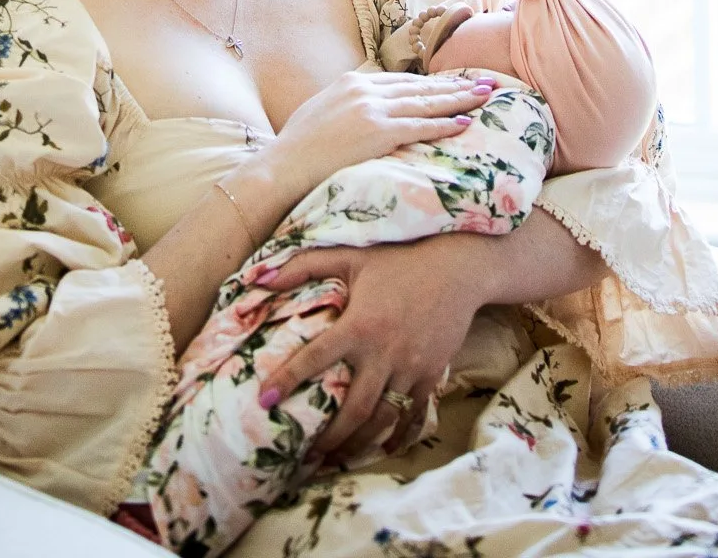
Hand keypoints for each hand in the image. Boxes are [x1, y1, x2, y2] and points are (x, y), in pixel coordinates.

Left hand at [253, 232, 498, 464]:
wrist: (457, 269)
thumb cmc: (398, 261)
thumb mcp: (349, 256)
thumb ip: (304, 266)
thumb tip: (261, 276)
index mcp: (359, 324)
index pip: (316, 357)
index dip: (288, 379)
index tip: (264, 401)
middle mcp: (384, 352)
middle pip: (355, 408)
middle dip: (330, 438)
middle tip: (307, 456)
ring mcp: (410, 367)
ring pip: (383, 418)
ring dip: (358, 443)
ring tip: (335, 461)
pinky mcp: (431, 375)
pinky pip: (413, 415)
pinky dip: (397, 435)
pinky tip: (381, 448)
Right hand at [265, 68, 501, 207]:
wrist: (283, 166)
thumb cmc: (298, 147)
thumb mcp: (324, 111)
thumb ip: (348, 104)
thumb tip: (363, 110)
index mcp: (353, 81)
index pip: (403, 81)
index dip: (433, 83)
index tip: (455, 84)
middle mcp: (366, 89)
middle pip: (421, 87)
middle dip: (456, 86)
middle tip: (485, 83)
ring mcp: (373, 110)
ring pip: (427, 103)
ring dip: (460, 100)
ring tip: (485, 97)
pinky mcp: (378, 133)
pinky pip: (420, 127)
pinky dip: (445, 124)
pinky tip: (465, 122)